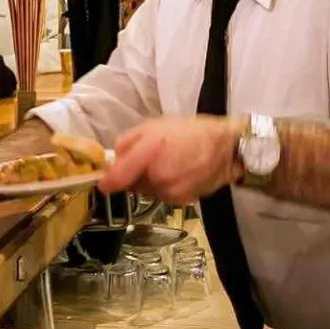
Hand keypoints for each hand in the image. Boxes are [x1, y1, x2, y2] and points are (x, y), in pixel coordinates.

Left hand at [100, 118, 244, 203]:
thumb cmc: (190, 131)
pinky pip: (162, 196)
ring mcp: (171, 192)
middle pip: (132, 185)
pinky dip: (163, 188)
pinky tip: (177, 174)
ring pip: (147, 192)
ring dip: (149, 182)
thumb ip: (127, 144)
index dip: (107, 182)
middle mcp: (159, 177)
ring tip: (166, 164)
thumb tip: (112, 162)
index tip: (102, 183)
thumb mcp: (153, 126)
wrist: (226, 147)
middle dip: (134, 175)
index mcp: (150, 153)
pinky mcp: (181, 202)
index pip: (119, 177)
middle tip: (148, 159)